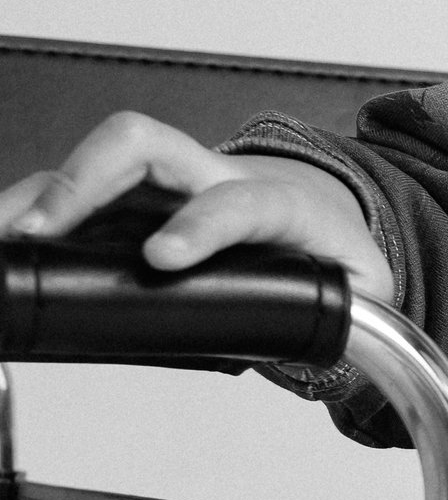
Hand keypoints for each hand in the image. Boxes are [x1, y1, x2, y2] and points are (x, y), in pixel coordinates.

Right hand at [0, 111, 392, 301]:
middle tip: (46, 230)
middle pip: (144, 145)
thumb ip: (354, 319)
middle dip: (88, 178)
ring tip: (7, 239)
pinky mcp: (133, 202)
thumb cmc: (328, 252)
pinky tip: (12, 244)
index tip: (163, 257)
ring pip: (98, 162)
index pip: (241, 199)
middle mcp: (213, 177)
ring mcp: (166, 184)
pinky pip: (79, 192)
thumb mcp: (360, 288)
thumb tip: (345, 355)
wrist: (321, 218)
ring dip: (45, 194)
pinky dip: (37, 210)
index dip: (202, 222)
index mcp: (278, 202)